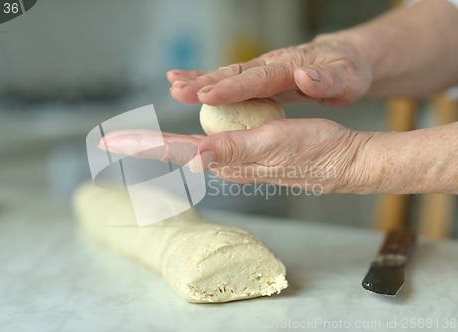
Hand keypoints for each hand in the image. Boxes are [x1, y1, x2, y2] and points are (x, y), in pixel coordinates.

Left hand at [102, 119, 374, 193]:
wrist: (340, 160)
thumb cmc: (312, 150)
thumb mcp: (270, 144)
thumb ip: (229, 152)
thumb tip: (193, 157)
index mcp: (225, 160)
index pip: (174, 150)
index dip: (141, 144)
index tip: (109, 142)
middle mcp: (225, 164)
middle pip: (173, 153)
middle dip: (140, 146)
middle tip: (108, 142)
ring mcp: (235, 162)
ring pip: (187, 152)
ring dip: (158, 146)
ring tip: (132, 141)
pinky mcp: (247, 155)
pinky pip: (207, 148)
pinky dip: (185, 143)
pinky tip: (182, 143)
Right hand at [167, 34, 372, 106]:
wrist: (345, 59)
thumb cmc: (348, 71)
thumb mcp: (348, 79)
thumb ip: (327, 79)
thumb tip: (306, 75)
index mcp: (291, 67)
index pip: (258, 80)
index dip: (232, 89)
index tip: (207, 96)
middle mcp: (272, 65)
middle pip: (234, 74)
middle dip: (204, 82)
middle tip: (177, 90)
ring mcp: (262, 70)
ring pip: (226, 74)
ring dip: (198, 79)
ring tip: (172, 85)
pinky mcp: (258, 77)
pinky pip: (230, 79)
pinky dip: (207, 80)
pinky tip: (187, 83)